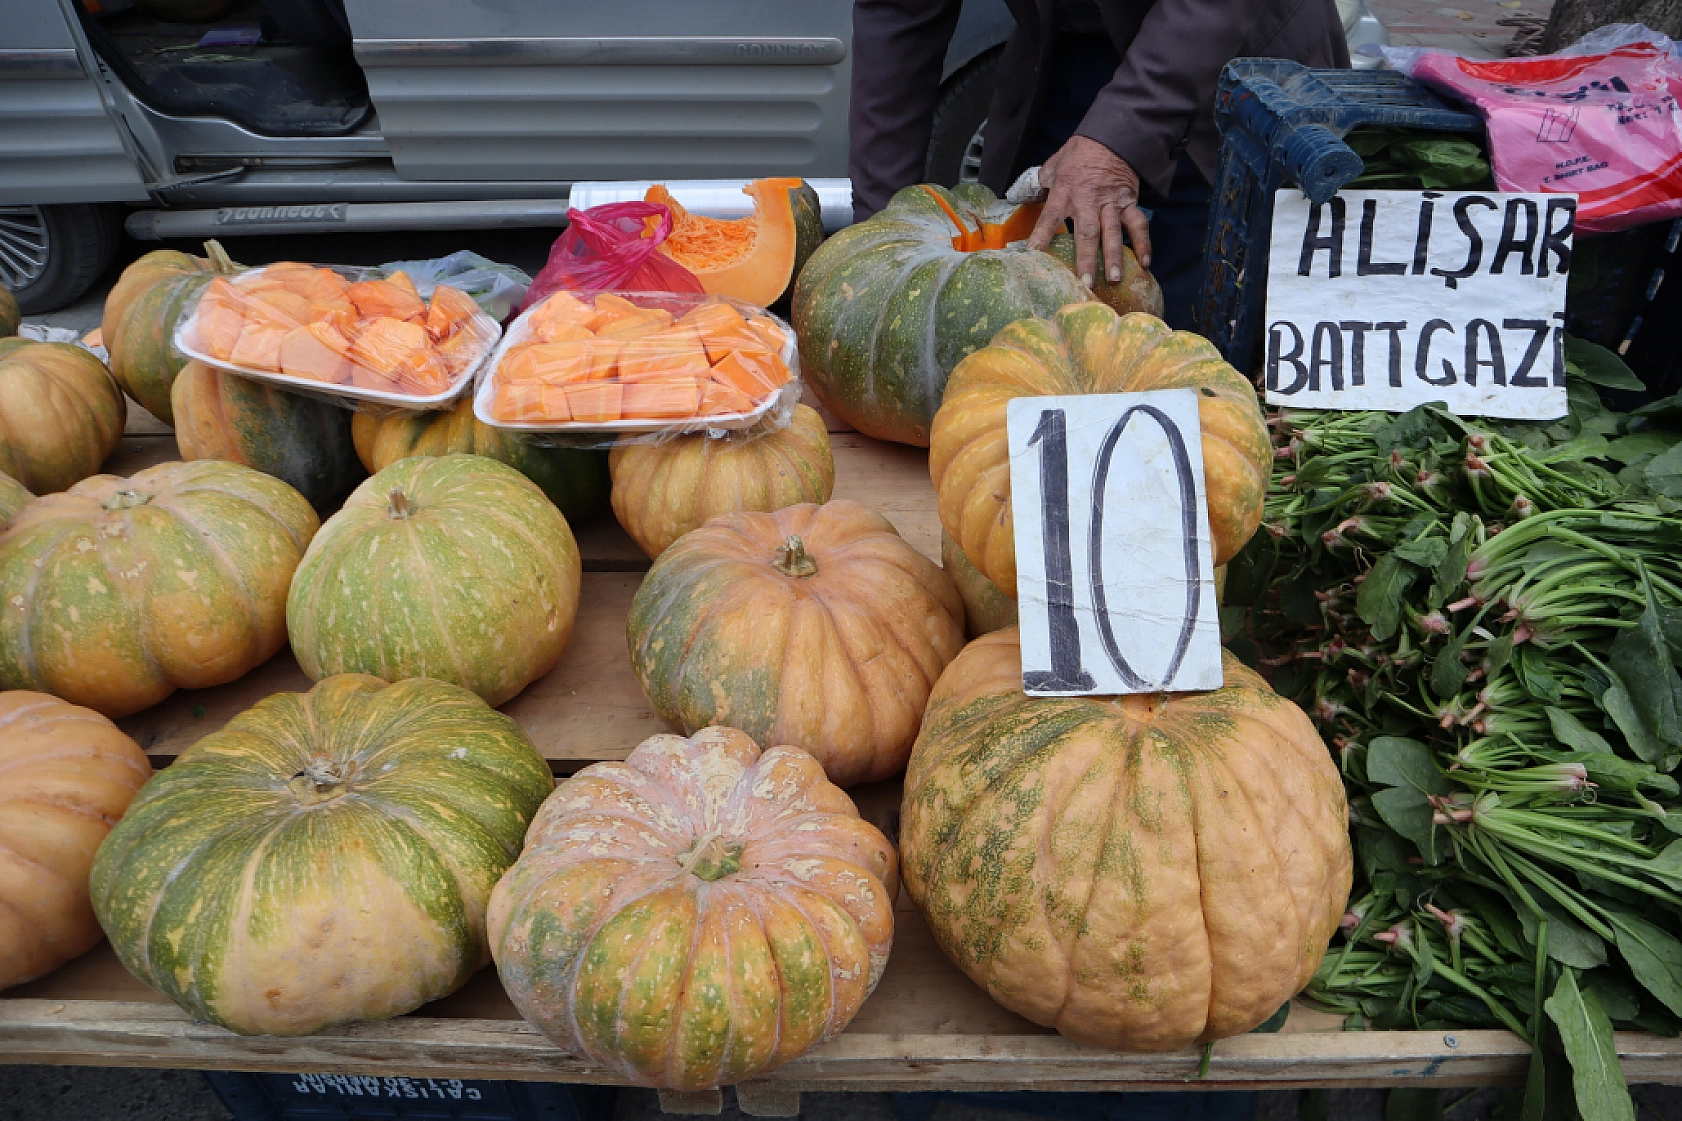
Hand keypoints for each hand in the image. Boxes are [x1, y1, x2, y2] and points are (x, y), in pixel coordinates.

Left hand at [1026, 136, 1152, 283]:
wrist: (1112, 136)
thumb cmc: (1080, 152)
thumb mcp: (1055, 164)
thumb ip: (1043, 183)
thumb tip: (1025, 195)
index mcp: (1065, 192)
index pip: (1049, 218)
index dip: (1041, 237)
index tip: (1034, 257)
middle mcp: (1088, 201)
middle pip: (1086, 234)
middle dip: (1086, 259)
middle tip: (1085, 282)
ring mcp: (1111, 203)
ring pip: (1113, 233)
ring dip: (1114, 257)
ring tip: (1114, 279)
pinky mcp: (1129, 202)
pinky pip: (1138, 224)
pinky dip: (1143, 243)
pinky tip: (1145, 263)